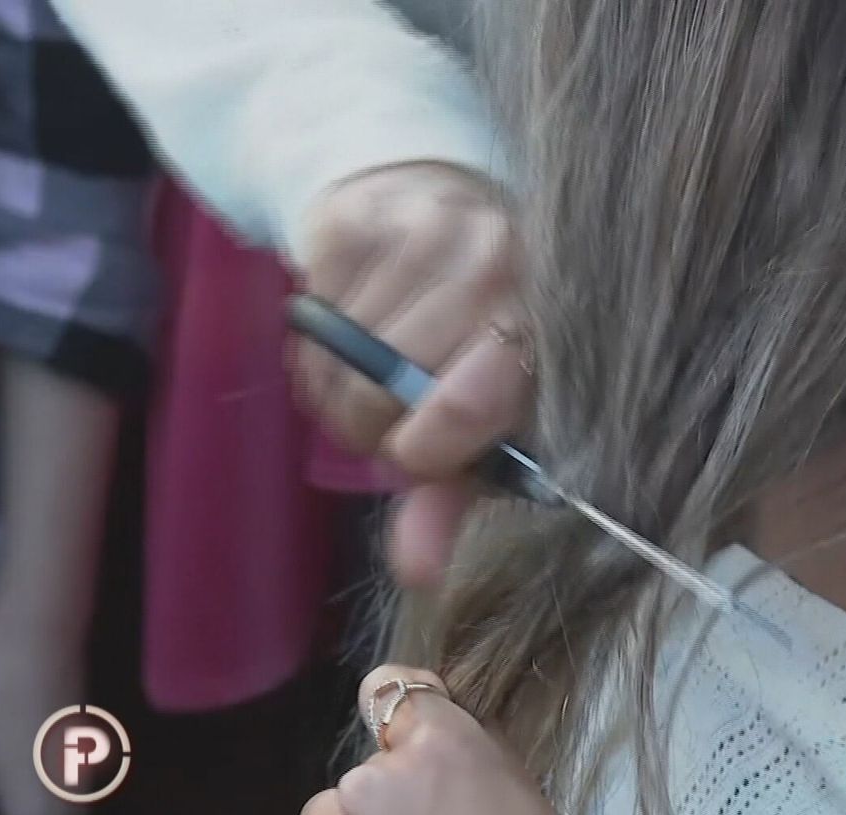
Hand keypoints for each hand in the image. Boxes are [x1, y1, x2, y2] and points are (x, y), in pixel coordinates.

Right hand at [292, 161, 531, 586]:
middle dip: (367, 423)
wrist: (446, 210)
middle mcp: (491, 266)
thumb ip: (452, 495)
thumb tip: (418, 572)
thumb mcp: (486, 416)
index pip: (470, 404)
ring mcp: (423, 228)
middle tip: (381, 417)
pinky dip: (312, 338)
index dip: (422, 449)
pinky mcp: (359, 212)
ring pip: (333, 354)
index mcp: (539, 329)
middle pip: (381, 388)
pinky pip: (305, 306)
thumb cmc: (478, 335)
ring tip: (365, 370)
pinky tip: (348, 321)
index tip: (410, 456)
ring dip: (332, 384)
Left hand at [296, 666, 578, 814]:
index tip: (415, 734)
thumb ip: (474, 749)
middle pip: (369, 764)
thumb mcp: (520, 791)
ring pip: (336, 811)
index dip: (403, 713)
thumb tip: (448, 730)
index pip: (389, 685)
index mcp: (436, 744)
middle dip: (393, 790)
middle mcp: (374, 777)